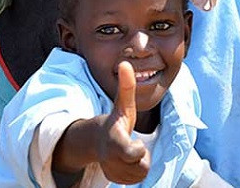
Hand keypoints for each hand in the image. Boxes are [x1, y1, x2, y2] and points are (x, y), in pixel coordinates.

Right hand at [97, 62, 149, 183]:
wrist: (97, 140)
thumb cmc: (116, 121)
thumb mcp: (122, 105)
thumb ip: (126, 87)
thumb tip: (125, 63)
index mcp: (115, 139)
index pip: (130, 152)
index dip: (137, 151)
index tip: (139, 147)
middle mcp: (111, 157)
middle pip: (141, 167)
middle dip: (142, 157)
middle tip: (134, 145)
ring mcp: (112, 170)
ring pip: (139, 174)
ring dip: (138, 164)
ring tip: (128, 152)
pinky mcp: (114, 179)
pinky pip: (136, 181)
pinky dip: (134, 172)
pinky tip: (126, 162)